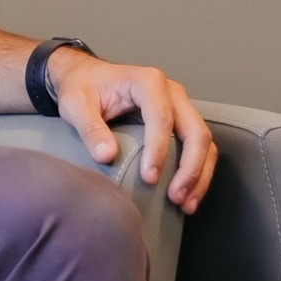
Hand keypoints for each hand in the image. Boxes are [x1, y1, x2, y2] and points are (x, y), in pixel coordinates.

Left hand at [47, 47, 217, 213]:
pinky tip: (188, 195)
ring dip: (199, 174)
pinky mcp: (181, 120)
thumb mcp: (76, 105)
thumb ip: (90, 129)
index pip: (162, 119)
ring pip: (204, 141)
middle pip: (195, 131)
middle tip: (176, 197)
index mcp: (148, 81)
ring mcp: (180, 106)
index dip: (159, 151)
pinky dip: (198, 171)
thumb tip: (107, 156)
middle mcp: (172, 92)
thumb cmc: (82, 88)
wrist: (87, 76)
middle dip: (189, 168)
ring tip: (186, 204)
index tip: (149, 179)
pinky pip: (199, 146)